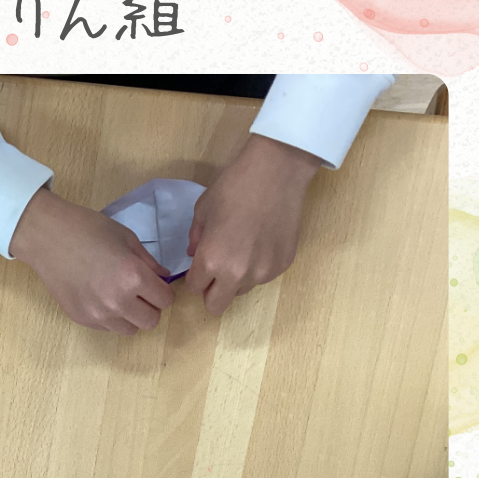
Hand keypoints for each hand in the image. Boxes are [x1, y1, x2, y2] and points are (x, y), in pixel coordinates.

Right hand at [9, 186, 173, 333]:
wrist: (47, 237)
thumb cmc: (88, 229)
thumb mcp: (126, 238)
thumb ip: (148, 262)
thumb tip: (163, 277)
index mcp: (132, 277)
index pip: (165, 300)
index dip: (163, 291)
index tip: (154, 283)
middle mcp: (117, 302)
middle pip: (151, 321)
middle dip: (151, 306)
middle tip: (140, 292)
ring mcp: (98, 314)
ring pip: (130, 330)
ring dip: (131, 316)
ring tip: (120, 297)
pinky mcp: (82, 319)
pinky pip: (108, 328)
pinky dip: (111, 317)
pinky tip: (99, 297)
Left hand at [184, 134, 321, 315]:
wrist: (277, 171)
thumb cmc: (234, 186)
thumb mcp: (203, 209)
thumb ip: (196, 238)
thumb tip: (195, 255)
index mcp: (212, 261)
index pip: (195, 288)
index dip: (195, 277)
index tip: (200, 266)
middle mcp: (237, 274)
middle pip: (217, 305)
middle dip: (212, 292)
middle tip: (216, 270)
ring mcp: (263, 272)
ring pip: (241, 291)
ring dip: (236, 279)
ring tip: (243, 248)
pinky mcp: (283, 265)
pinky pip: (263, 277)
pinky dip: (258, 267)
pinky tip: (262, 240)